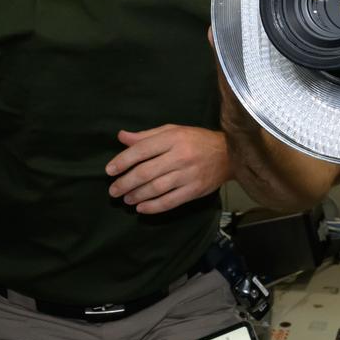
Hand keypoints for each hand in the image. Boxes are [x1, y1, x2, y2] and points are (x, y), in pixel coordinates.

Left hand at [108, 124, 231, 213]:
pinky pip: (170, 201)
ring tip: (126, 199)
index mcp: (173, 138)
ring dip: (137, 196)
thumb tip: (121, 137)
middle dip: (125, 183)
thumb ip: (147, 136)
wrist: (230, 154)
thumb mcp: (173, 131)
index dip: (122, 161)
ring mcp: (188, 175)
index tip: (109, 170)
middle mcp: (179, 156)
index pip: (142, 150)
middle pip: (146, 172)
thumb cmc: (196, 140)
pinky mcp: (194, 190)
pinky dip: (153, 207)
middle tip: (113, 190)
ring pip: (156, 188)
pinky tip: (141, 208)